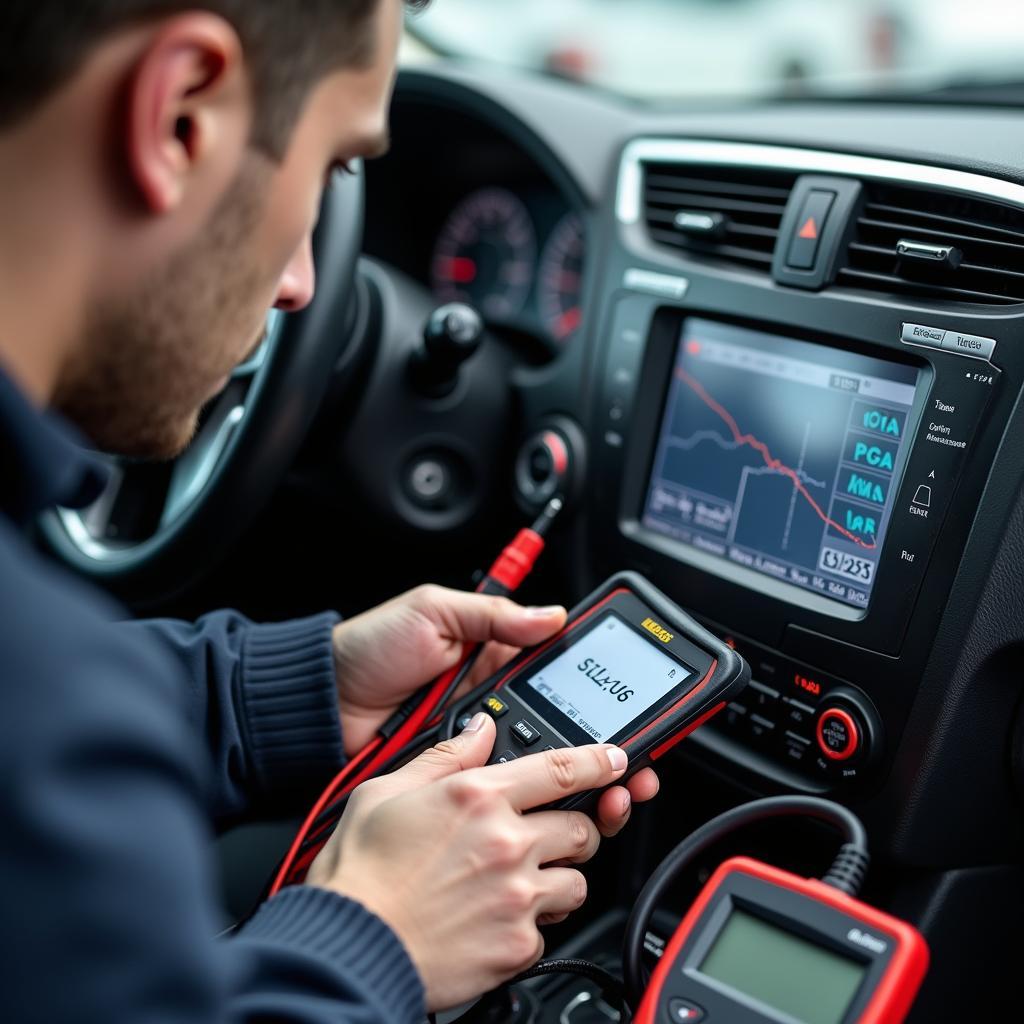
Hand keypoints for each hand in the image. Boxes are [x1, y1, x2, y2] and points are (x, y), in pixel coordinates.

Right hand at [306, 714, 629, 1010]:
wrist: (349, 945)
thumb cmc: (360, 872)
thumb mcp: (387, 791)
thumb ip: (445, 756)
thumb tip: (479, 729)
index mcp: (478, 796)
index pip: (562, 768)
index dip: (599, 761)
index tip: (616, 761)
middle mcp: (507, 842)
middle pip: (581, 827)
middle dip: (572, 829)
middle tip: (546, 836)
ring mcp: (517, 895)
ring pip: (577, 880)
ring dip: (558, 878)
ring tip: (519, 882)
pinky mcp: (517, 945)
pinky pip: (550, 930)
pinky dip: (532, 924)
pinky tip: (498, 919)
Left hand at [330, 583, 658, 835]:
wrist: (318, 705)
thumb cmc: (369, 649)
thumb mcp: (434, 612)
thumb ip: (493, 615)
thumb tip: (551, 615)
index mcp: (494, 655)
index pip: (564, 673)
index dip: (603, 694)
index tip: (636, 713)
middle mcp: (494, 701)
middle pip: (564, 729)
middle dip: (605, 752)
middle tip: (633, 768)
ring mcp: (478, 743)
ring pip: (541, 767)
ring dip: (579, 783)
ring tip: (609, 796)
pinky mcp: (457, 777)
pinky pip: (501, 789)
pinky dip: (531, 802)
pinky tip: (559, 811)